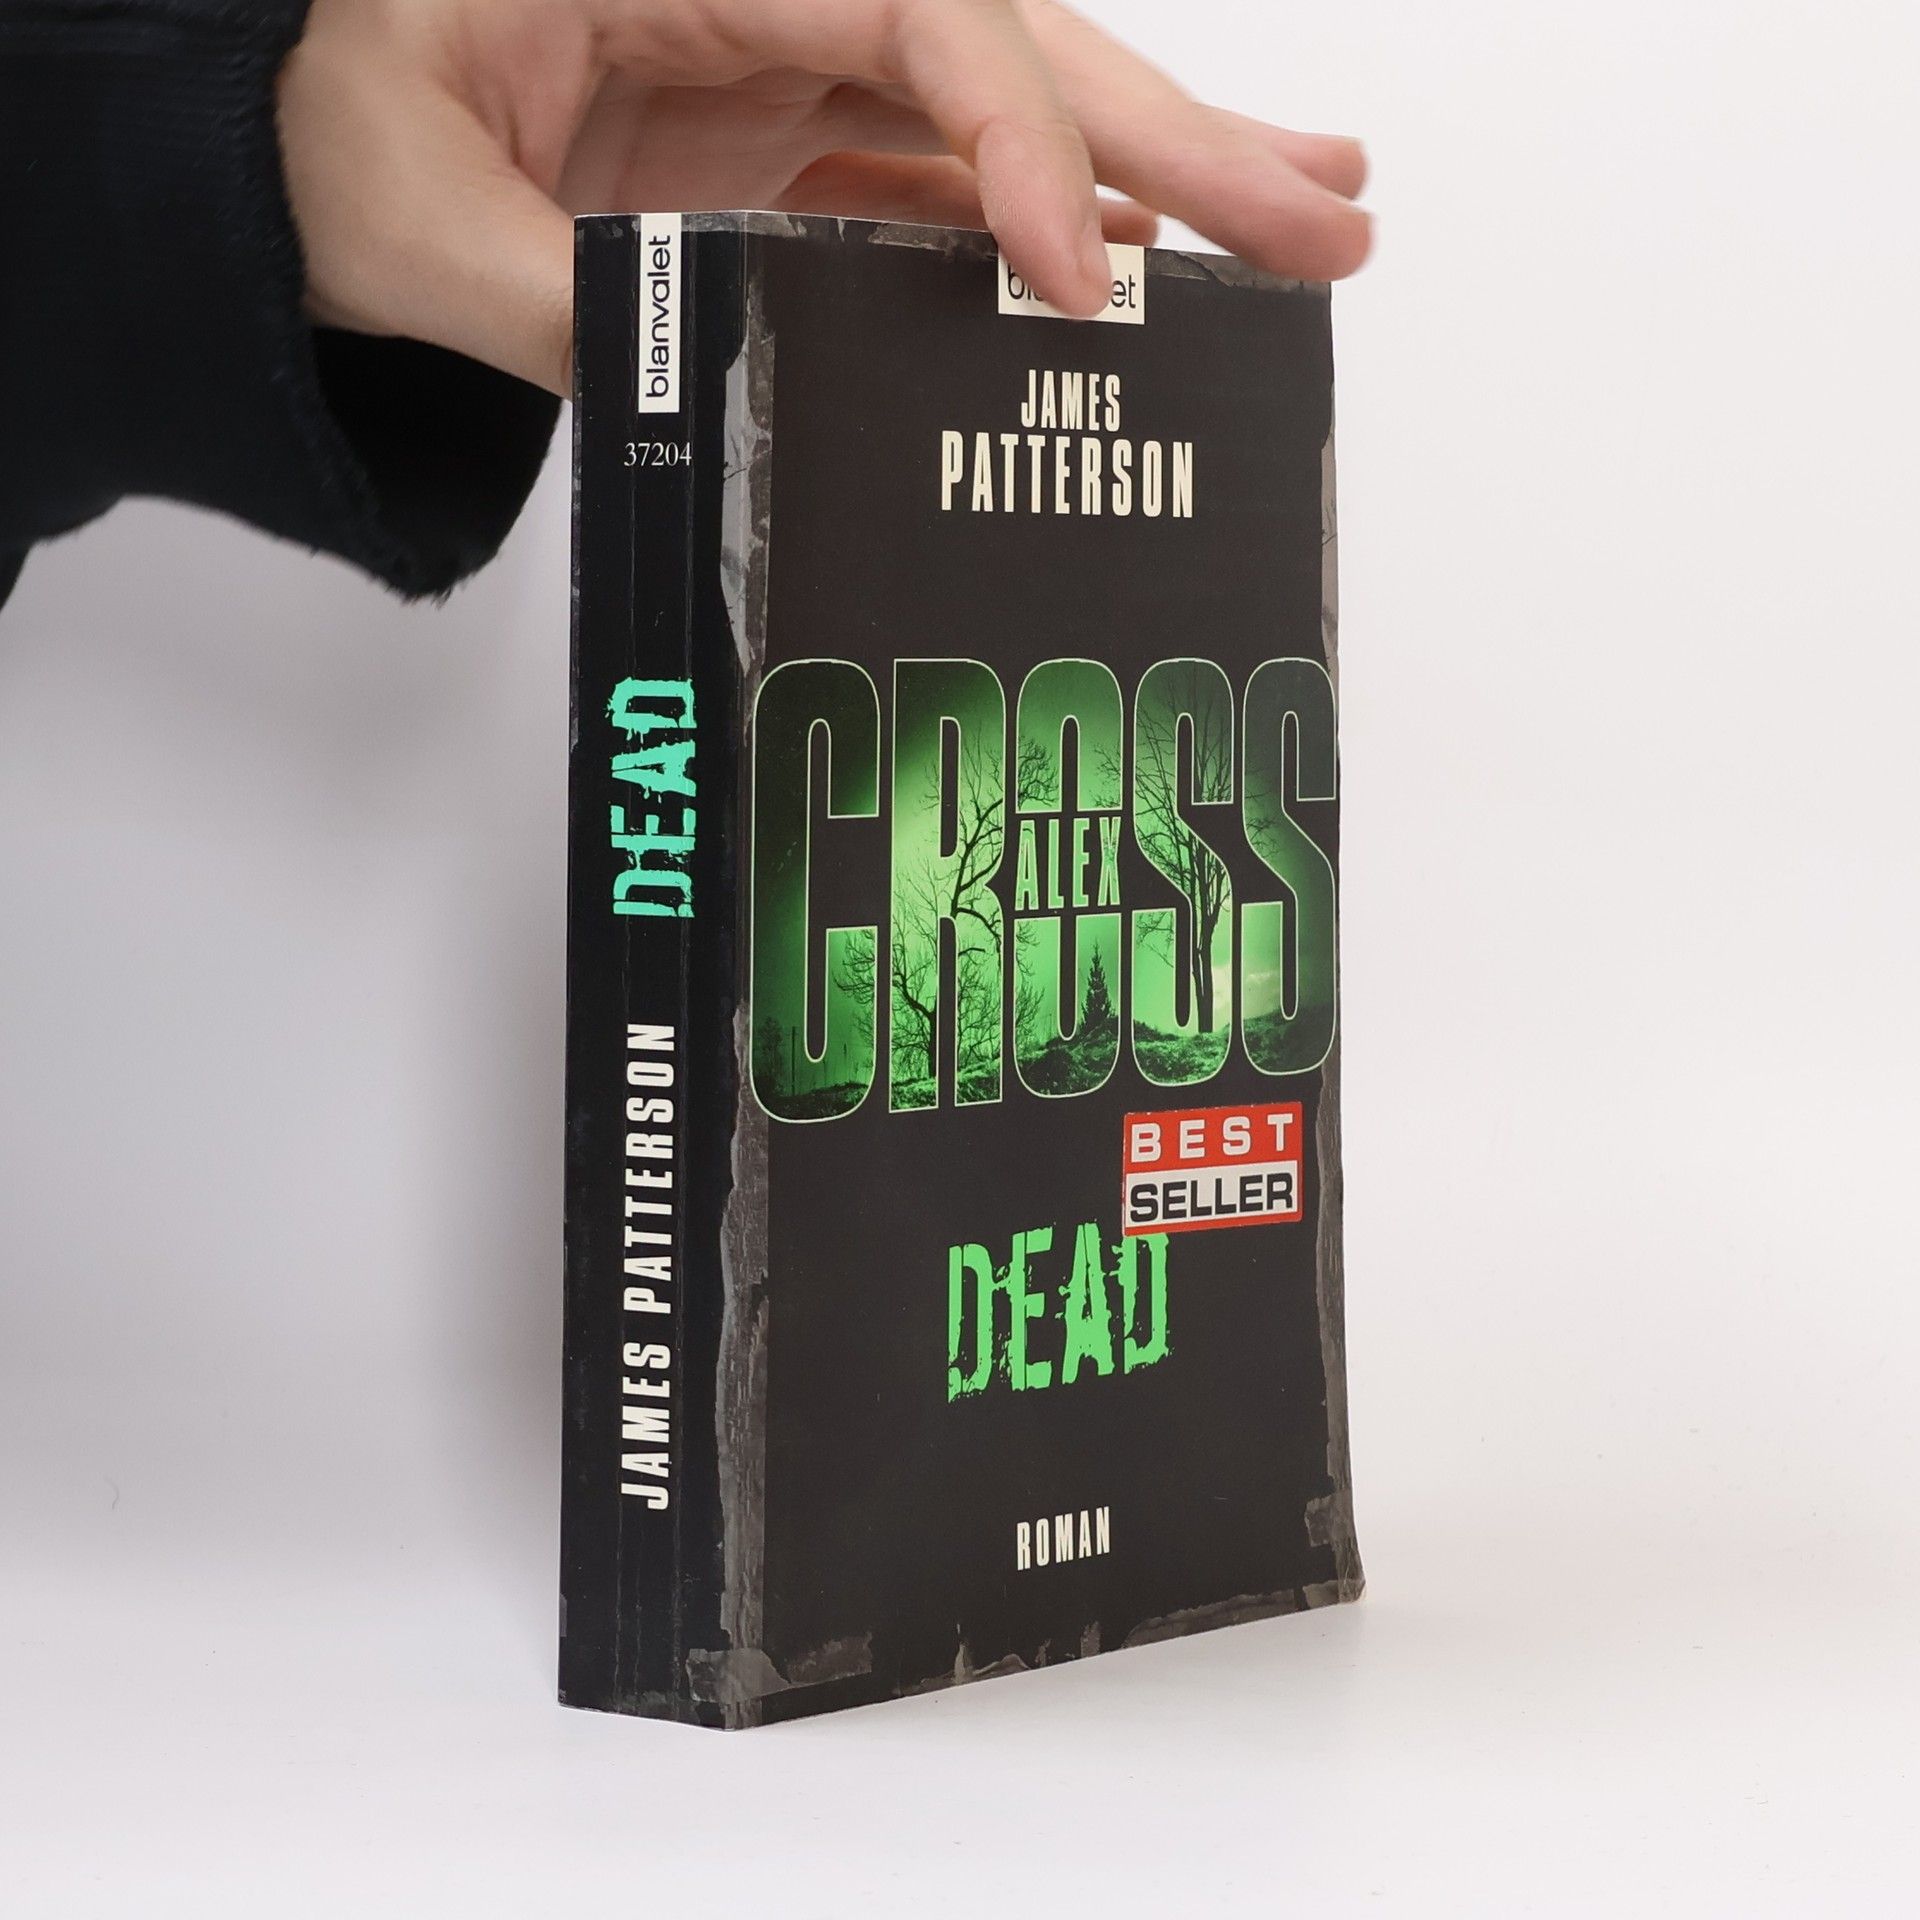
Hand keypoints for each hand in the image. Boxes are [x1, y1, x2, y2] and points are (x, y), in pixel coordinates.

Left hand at [279, 0, 1370, 396]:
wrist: (269, 128)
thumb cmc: (307, 117)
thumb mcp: (410, 216)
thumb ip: (572, 306)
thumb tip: (723, 387)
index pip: (919, 25)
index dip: (1025, 144)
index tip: (1086, 279)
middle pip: (1012, 44)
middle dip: (1174, 134)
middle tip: (1327, 210)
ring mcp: (778, 68)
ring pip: (999, 116)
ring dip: (1147, 181)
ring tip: (1298, 223)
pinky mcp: (774, 143)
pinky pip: (930, 185)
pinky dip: (1033, 233)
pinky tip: (1129, 272)